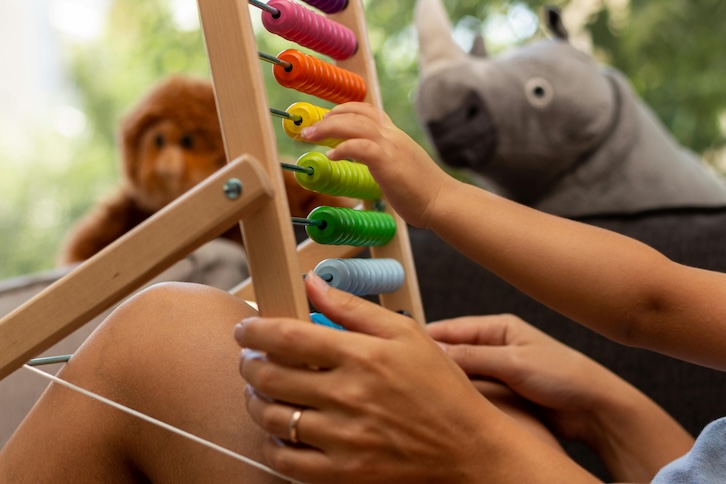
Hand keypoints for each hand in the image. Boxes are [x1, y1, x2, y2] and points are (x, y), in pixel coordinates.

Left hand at [235, 275, 592, 482]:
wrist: (469, 450)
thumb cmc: (441, 389)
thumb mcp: (406, 334)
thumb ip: (353, 308)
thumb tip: (312, 283)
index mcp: (363, 357)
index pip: (288, 338)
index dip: (255, 330)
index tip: (245, 327)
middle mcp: (349, 397)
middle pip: (271, 377)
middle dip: (248, 364)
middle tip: (250, 359)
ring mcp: (344, 439)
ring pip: (273, 417)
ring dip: (255, 400)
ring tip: (260, 391)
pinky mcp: (344, 473)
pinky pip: (286, 460)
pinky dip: (272, 443)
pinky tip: (280, 430)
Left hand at [300, 102, 455, 228]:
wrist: (443, 202)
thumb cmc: (422, 191)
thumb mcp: (401, 167)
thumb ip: (385, 160)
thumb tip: (369, 164)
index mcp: (395, 136)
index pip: (368, 110)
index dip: (343, 109)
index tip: (326, 119)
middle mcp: (392, 135)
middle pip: (356, 112)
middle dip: (328, 118)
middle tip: (308, 129)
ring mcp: (391, 146)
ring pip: (354, 124)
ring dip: (327, 128)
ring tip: (310, 136)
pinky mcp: (388, 162)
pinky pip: (360, 147)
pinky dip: (342, 148)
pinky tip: (331, 156)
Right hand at [427, 314, 627, 442]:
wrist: (596, 410)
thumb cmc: (566, 376)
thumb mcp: (514, 362)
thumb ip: (473, 358)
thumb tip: (435, 353)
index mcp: (500, 328)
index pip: (452, 328)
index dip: (427, 338)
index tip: (402, 346)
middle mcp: (496, 347)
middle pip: (453, 352)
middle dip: (432, 361)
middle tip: (407, 372)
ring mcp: (498, 371)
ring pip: (461, 375)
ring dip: (447, 382)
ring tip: (423, 391)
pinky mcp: (503, 394)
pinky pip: (473, 393)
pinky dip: (460, 397)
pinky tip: (448, 406)